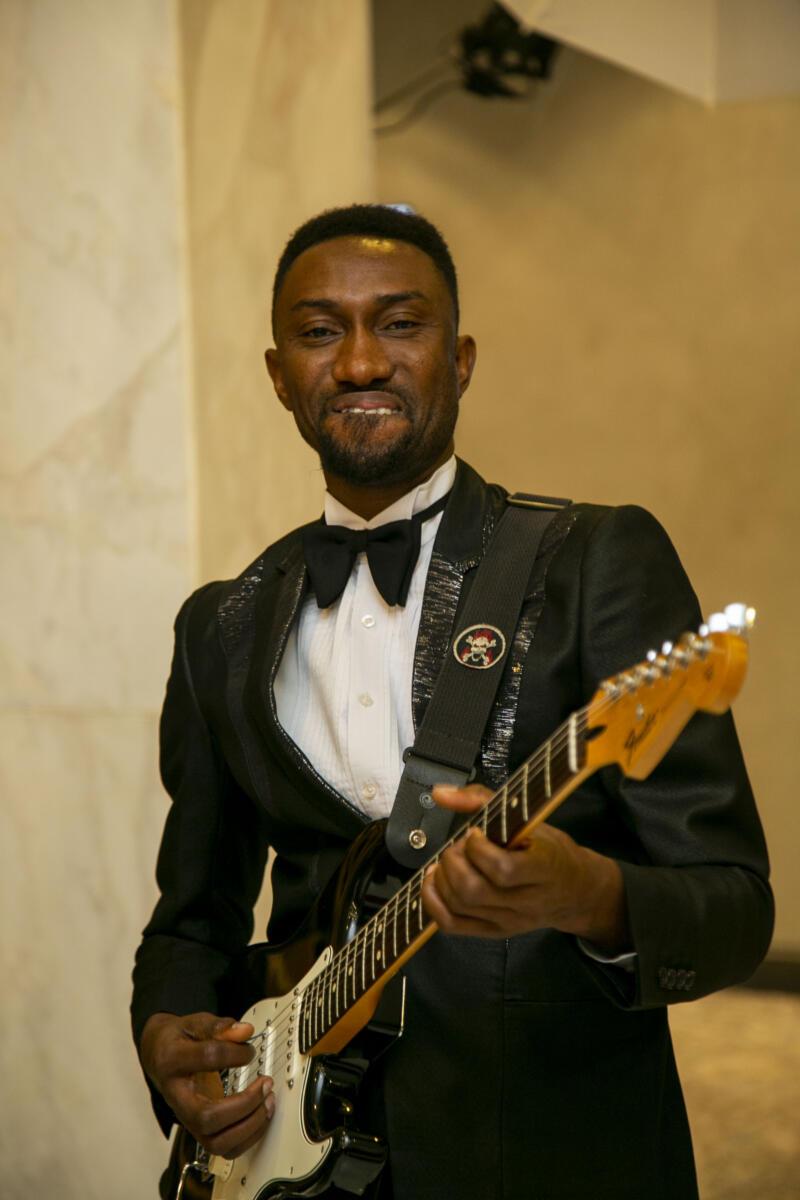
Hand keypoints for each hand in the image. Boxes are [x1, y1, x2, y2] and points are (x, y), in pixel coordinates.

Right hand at [140, 1012, 273, 1158]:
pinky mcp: (199, 1131)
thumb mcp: (195, 1024)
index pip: (207, 1058)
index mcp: (173, 1061)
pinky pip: (224, 1149)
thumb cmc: (179, 1040)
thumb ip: (219, 1027)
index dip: (235, 1053)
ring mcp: (187, 1118)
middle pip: (207, 1117)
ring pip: (216, 1142)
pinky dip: (248, 1137)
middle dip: (245, 1104)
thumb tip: (245, 1031)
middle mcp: (177, 1097)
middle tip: (265, 1084)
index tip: (250, 1050)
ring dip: (250, 1125)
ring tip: (268, 1101)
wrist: (160, 1057)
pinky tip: (261, 1116)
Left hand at [421, 784, 629, 952]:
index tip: (475, 832)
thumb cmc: (551, 852)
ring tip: (449, 861)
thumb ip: (483, 800)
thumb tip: (440, 793)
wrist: (576, 893)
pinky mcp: (493, 932)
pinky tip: (435, 881)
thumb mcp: (529, 819)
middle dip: (453, 861)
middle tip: (460, 847)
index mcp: (543, 869)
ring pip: (459, 906)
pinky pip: (451, 924)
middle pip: (472, 890)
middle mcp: (526, 901)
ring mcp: (508, 921)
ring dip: (441, 878)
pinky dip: (433, 901)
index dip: (478, 848)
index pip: (502, 869)